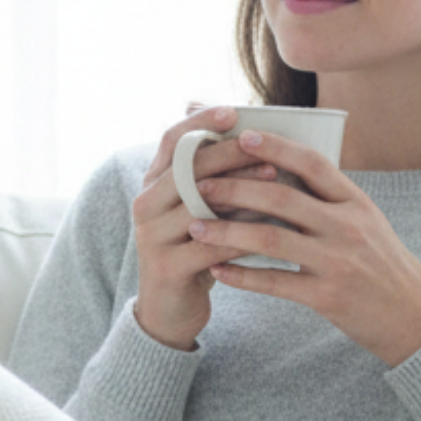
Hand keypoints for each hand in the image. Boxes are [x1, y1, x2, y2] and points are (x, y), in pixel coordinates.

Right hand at [128, 105, 285, 350]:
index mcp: (152, 184)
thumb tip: (256, 137)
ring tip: (276, 181)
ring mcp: (151, 237)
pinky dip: (242, 235)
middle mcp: (144, 205)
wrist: (171, 310)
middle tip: (265, 147)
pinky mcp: (166, 268)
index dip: (199, 122)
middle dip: (228, 153)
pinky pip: (210, 246)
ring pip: (198, 205)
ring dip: (240, 191)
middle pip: (186, 168)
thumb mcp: (202, 209)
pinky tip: (271, 228)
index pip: (171, 140)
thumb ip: (216, 177)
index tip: (232, 110)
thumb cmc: (197, 251)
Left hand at [184, 127, 420, 366]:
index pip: (313, 163)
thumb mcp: (366, 223)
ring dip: (227, 231)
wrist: (416, 318)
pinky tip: (217, 272)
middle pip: (282, 197)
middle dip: (235, 188)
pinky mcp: (327, 297)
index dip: (277, 147)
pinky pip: (275, 283)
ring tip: (195, 226)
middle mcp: (348, 227)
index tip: (243, 136)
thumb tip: (282, 171)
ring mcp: (337, 262)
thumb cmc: (382, 266)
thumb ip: (329, 199)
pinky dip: (242, 276)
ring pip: (272, 239)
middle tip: (199, 183)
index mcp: (356, 202)